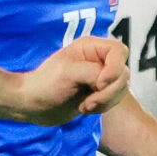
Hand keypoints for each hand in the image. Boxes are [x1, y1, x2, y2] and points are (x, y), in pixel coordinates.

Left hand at [9, 36, 131, 123]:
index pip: (119, 51)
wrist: (33, 106)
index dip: (115, 69)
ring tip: (85, 106)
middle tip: (89, 101)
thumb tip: (109, 80)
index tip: (100, 84)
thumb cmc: (45, 85)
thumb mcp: (67, 73)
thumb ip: (93, 71)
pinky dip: (103, 107)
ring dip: (105, 101)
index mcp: (90, 47)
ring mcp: (100, 77)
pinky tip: (85, 108)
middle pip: (123, 73)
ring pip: (121, 88)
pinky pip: (114, 100)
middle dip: (109, 91)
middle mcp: (99, 60)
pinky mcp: (99, 93)